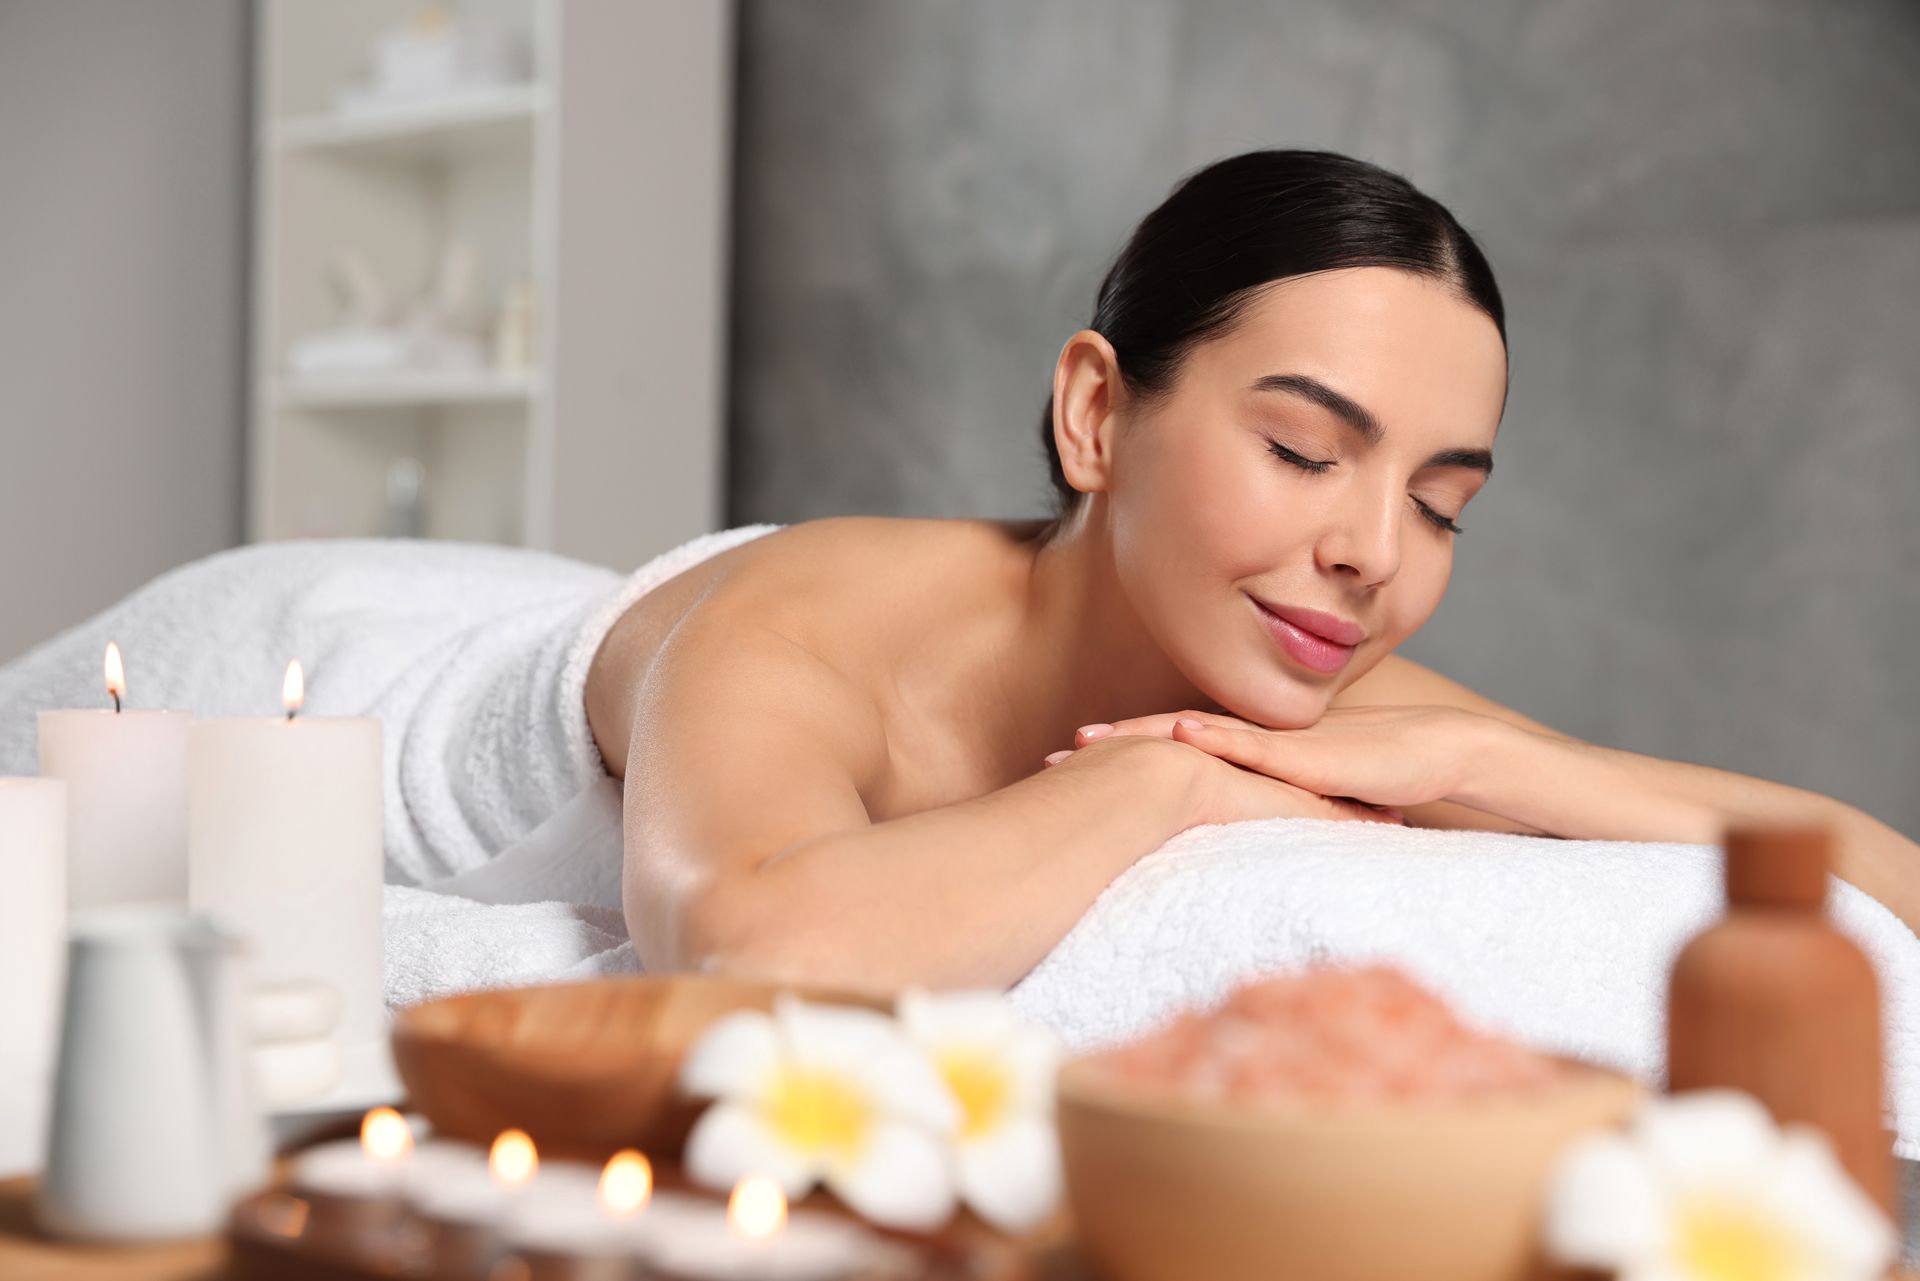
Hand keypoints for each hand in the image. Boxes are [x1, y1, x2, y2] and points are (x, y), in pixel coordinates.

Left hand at [1042, 728, 1411, 829]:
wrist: (1431, 753)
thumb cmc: (1365, 781)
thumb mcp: (1297, 808)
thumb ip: (1258, 819)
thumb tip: (1219, 856)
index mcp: (1243, 754)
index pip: (1166, 752)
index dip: (1116, 758)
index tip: (1058, 766)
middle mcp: (1250, 742)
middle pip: (1163, 739)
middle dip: (1107, 747)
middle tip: (1046, 757)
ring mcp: (1275, 743)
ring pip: (1196, 735)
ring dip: (1140, 735)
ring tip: (1089, 740)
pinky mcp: (1307, 753)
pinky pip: (1255, 746)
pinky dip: (1215, 739)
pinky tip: (1181, 737)